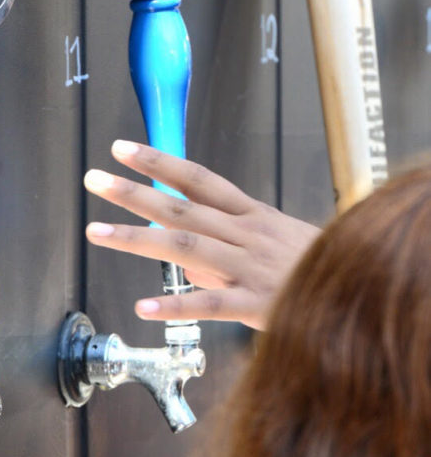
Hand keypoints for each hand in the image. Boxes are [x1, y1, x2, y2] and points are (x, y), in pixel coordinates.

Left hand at [84, 140, 319, 330]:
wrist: (360, 293)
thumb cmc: (314, 267)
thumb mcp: (273, 243)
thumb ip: (227, 244)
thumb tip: (186, 253)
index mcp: (251, 215)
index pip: (198, 180)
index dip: (160, 162)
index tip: (123, 149)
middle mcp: (246, 234)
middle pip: (182, 208)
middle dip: (135, 192)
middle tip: (95, 179)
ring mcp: (249, 268)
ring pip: (186, 248)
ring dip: (138, 238)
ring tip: (98, 233)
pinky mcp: (256, 304)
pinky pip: (210, 304)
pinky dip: (175, 305)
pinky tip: (144, 307)